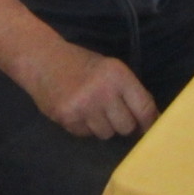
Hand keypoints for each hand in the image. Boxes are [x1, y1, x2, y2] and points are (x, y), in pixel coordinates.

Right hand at [23, 39, 158, 139]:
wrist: (42, 60)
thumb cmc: (80, 63)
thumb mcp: (109, 69)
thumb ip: (129, 91)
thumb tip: (151, 118)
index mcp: (118, 74)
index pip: (144, 107)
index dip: (149, 123)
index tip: (148, 130)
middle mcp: (104, 91)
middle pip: (126, 126)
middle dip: (121, 123)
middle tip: (112, 113)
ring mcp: (85, 106)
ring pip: (106, 134)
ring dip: (102, 126)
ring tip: (91, 109)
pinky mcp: (68, 118)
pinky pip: (86, 135)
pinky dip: (84, 127)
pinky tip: (77, 111)